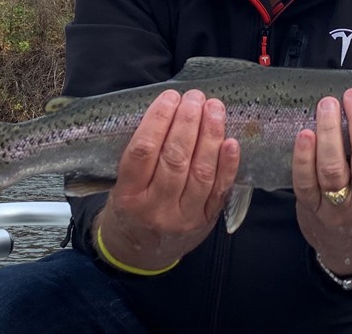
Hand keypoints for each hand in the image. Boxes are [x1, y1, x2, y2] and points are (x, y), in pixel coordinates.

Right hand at [95, 89, 239, 270]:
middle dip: (187, 122)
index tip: (169, 97)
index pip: (142, 151)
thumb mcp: (120, 186)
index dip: (158, 120)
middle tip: (195, 97)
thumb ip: (141, 155)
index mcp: (128, 195)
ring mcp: (184, 217)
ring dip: (210, 135)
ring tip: (214, 108)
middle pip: (174, 159)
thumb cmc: (130, 210)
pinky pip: (220, 190)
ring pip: (200, 172)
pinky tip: (231, 142)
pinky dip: (228, 165)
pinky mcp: (206, 221)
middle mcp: (156, 208)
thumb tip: (169, 110)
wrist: (140, 254)